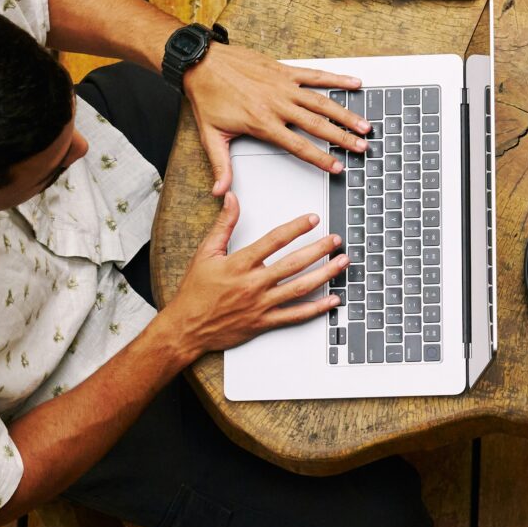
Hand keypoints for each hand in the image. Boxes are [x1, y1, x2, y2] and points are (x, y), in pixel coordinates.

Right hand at [156, 194, 348, 359]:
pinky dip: (316, 308)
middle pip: (293, 264)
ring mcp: (260, 305)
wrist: (186, 328)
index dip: (296, 228)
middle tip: (336, 240)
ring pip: (299, 288)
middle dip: (318, 249)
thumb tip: (231, 198)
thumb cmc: (195, 291)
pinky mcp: (264, 322)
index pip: (274, 240)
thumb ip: (223, 225)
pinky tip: (332, 300)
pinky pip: (295, 316)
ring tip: (341, 263)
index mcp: (239, 264)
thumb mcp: (206, 253)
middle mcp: (253, 284)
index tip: (312, 219)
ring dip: (324, 275)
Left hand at [182, 41, 370, 192]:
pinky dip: (336, 78)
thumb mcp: (211, 136)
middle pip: (318, 125)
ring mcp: (283, 85)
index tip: (338, 167)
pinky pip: (315, 75)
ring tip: (364, 124)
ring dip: (345, 113)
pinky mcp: (284, 70)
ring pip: (322, 101)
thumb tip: (221, 192)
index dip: (321, 158)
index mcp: (262, 123)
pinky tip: (354, 83)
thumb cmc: (207, 96)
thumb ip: (221, 166)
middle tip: (362, 147)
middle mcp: (277, 104)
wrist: (202, 63)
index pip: (298, 145)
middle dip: (342, 138)